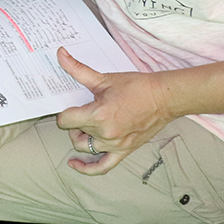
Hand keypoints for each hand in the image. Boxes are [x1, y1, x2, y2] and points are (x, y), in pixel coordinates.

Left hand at [54, 47, 173, 174]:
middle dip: (74, 123)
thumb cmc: (136, 87)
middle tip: (81, 111)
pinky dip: (87, 168)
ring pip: (85, 148)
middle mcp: (105, 134)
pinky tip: (75, 164)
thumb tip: (60, 54)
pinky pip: (102, 167)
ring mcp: (115, 145)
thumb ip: (78, 69)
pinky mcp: (124, 151)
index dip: (63, 113)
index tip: (69, 107)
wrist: (163, 98)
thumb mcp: (104, 78)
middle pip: (74, 133)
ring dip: (81, 138)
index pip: (65, 120)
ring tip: (86, 126)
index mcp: (98, 116)